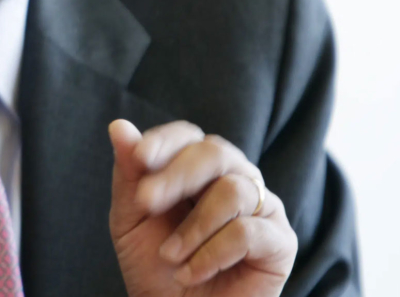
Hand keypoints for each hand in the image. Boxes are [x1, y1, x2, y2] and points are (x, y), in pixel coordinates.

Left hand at [108, 119, 297, 296]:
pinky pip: (247, 231)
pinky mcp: (280, 241)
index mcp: (198, 168)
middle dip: (176, 176)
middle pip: (214, 152)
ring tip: (171, 256)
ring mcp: (261, 207)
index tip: (139, 156)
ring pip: (232, 190)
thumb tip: (118, 126)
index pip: (188, 136)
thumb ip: (129, 173)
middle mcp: (234, 178)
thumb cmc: (156, 267)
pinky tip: (192, 273)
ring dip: (193, 227)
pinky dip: (211, 253)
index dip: (164, 141)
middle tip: (146, 203)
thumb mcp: (131, 218)